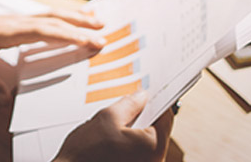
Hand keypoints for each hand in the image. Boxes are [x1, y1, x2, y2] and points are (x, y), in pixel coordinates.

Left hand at [0, 8, 104, 104]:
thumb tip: (4, 100)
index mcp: (7, 32)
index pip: (41, 31)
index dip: (65, 35)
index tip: (86, 41)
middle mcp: (18, 21)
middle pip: (53, 20)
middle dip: (79, 27)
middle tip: (103, 35)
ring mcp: (20, 18)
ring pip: (52, 14)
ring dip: (76, 16)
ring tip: (98, 20)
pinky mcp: (21, 19)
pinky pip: (47, 14)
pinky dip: (65, 14)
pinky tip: (78, 14)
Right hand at [54, 92, 173, 161]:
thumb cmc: (85, 154)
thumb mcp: (107, 118)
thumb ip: (129, 104)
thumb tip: (141, 97)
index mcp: (153, 147)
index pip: (165, 118)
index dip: (157, 102)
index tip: (150, 94)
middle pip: (157, 132)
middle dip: (145, 117)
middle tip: (131, 103)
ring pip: (147, 145)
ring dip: (136, 132)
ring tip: (119, 122)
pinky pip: (138, 156)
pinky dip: (130, 145)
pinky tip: (115, 139)